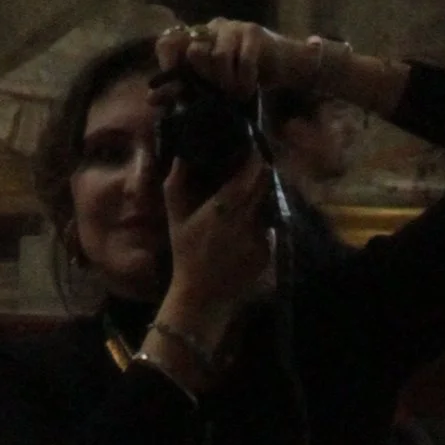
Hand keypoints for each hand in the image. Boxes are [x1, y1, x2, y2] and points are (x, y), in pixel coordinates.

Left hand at [155, 15, 282, 102]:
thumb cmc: (239, 76)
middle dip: (205, 79)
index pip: (168, 41)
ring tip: (235, 95)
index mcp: (194, 38)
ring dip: (227, 82)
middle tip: (218, 93)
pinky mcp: (253, 31)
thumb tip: (151, 99)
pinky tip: (248, 91)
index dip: (168, 62)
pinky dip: (245, 81)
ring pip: (218, 55)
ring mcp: (231, 27)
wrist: (280, 64)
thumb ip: (181, 90)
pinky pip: (244, 59)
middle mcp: (209, 28)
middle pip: (194, 50)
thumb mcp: (208, 86)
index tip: (178, 86)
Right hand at [156, 149, 275, 356]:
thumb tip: (181, 157)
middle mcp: (245, 219)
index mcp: (222, 208)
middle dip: (262, 174)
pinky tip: (250, 227)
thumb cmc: (186, 253)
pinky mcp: (268, 250)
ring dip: (262, 198)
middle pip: (263, 186)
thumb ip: (175, 185)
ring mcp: (259, 236)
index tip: (255, 149)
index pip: (249, 175)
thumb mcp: (175, 219)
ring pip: (268, 206)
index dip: (255, 160)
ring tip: (253, 195)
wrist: (203, 295)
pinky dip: (262, 223)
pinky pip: (269, 228)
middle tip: (259, 164)